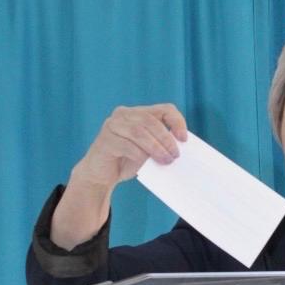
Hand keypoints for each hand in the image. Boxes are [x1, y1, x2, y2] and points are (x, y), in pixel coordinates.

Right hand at [50, 103, 187, 249]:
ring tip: (165, 160)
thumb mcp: (148, 150)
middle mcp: (123, 114)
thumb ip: (160, 144)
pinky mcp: (105, 140)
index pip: (164, 109)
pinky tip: (145, 164)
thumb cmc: (127, 161)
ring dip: (155, 147)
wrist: (100, 175)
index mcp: (138, 113)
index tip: (184, 139)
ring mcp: (112, 125)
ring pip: (139, 132)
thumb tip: (180, 148)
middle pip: (151, 121)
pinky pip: (127, 145)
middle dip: (166, 139)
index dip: (177, 122)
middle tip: (175, 155)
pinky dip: (140, 155)